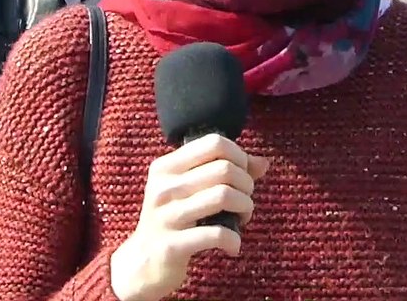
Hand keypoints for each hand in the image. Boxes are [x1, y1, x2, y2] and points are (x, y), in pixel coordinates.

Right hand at [109, 135, 268, 300]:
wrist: (142, 263)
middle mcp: (163, 187)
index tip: (243, 174)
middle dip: (247, 185)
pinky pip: (216, 234)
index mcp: (166, 167)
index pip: (214, 143)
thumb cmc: (173, 219)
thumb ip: (225, 172)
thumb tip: (263, 163)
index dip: (239, 156)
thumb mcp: (190, 190)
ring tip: (242, 219)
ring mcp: (166, 216)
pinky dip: (234, 239)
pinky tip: (233, 245)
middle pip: (224, 169)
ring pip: (223, 196)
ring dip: (245, 208)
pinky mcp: (172, 245)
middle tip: (245, 201)